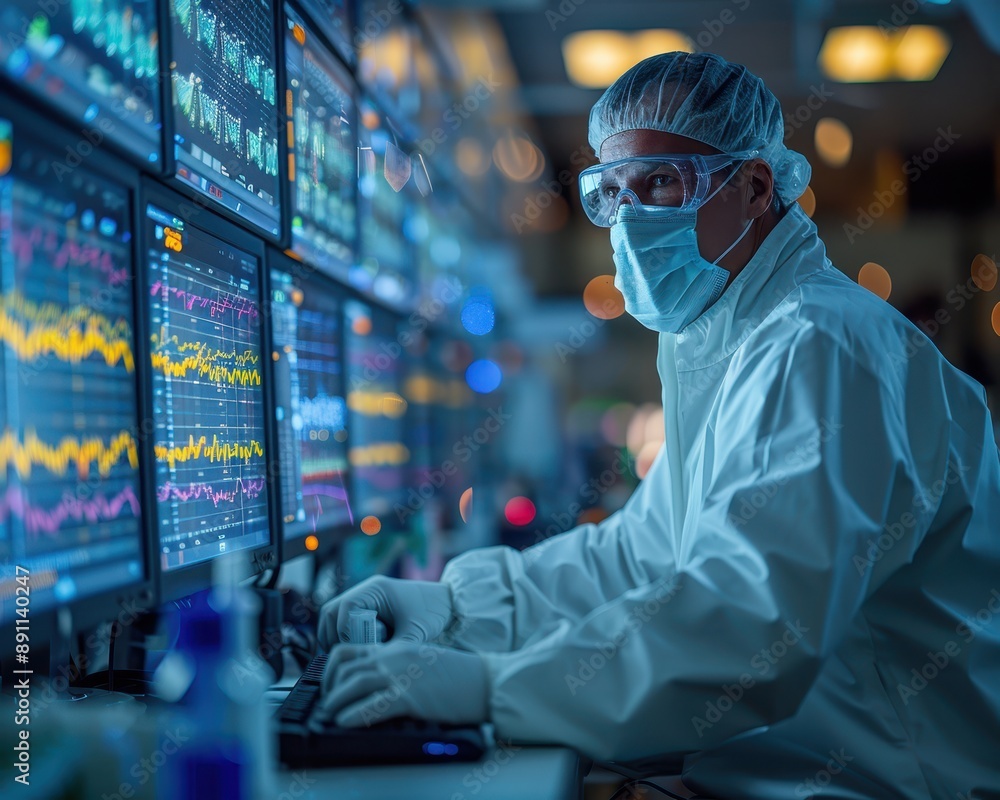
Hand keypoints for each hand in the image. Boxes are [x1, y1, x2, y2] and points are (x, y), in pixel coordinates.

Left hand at [315, 641, 488, 727]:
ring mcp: (401, 675)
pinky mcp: (409, 696)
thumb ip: (399, 666)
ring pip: (353, 684)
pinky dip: (353, 715)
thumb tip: (377, 685)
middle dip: (330, 687)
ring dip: (336, 701)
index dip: (332, 668)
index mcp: (397, 647)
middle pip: (347, 668)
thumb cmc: (459, 675)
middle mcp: (394, 657)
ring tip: (331, 714)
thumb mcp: (423, 660)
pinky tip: (346, 722)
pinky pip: (371, 705)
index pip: (351, 650)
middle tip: (329, 703)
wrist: (485, 680)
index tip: (330, 684)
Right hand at [317, 576, 453, 648]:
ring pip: (336, 615)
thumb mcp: (414, 634)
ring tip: (342, 659)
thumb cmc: (434, 613)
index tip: (351, 652)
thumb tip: (371, 672)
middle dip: (331, 635)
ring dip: (334, 636)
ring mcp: (367, 597)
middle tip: (337, 659)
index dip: (342, 632)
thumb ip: (392, 651)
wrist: (451, 604)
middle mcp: (368, 590)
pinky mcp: (370, 607)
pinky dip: (344, 635)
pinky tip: (353, 654)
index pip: (344, 608)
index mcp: (376, 589)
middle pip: (333, 611)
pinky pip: (346, 620)